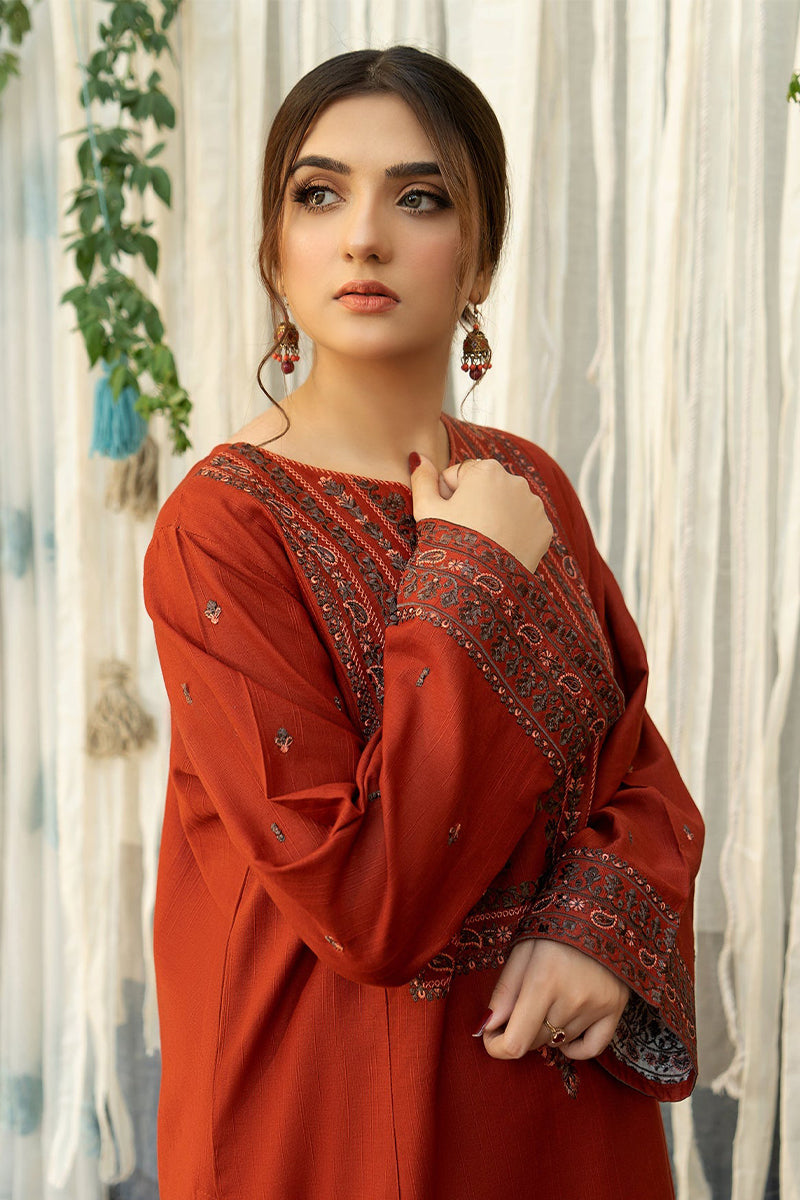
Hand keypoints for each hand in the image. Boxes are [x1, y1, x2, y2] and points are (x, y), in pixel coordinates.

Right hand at [409, 454, 552, 575]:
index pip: (460, 474)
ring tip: (481, 541)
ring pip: (507, 505)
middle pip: (486, 487)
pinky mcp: (544, 527)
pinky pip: (524, 524)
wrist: (479, 583)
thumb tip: (418, 457)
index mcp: (486, 469)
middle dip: (474, 503)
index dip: (447, 496)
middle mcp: (515, 480)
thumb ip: (422, 478)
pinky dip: (513, 532)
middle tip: (462, 530)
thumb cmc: (450, 542)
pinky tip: (499, 548)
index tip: (445, 516)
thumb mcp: (427, 509)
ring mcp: (533, 505)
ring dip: (495, 516)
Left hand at [477, 938, 629, 1060]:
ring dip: (546, 1031)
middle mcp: (572, 1000)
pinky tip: (565, 1035)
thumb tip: (487, 1028)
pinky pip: (593, 1048)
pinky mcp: (616, 1009)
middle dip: (521, 1031)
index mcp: (543, 982)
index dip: (497, 1047)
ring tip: (546, 1003)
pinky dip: (575, 1048)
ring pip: (559, 1042)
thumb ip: (504, 991)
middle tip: (521, 1006)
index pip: (516, 1042)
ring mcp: (597, 1007)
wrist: (598, 910)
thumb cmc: (553, 929)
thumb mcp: (521, 951)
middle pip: (536, 1042)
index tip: (491, 1036)